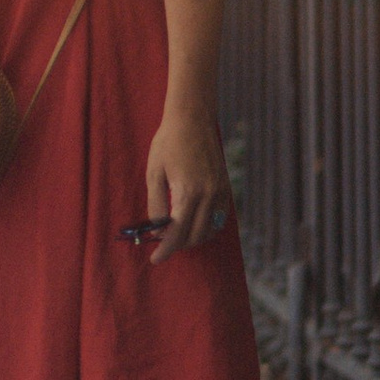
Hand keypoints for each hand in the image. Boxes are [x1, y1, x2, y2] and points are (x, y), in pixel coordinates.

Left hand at [141, 107, 231, 260]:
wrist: (192, 119)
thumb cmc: (168, 143)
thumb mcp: (154, 173)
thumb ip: (156, 205)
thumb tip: (158, 231)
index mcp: (188, 192)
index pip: (178, 233)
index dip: (166, 249)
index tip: (155, 259)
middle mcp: (209, 195)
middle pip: (195, 236)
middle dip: (178, 246)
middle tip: (162, 246)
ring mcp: (220, 192)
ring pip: (210, 230)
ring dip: (193, 238)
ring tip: (175, 236)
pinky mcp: (225, 187)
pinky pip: (219, 218)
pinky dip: (206, 227)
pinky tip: (192, 225)